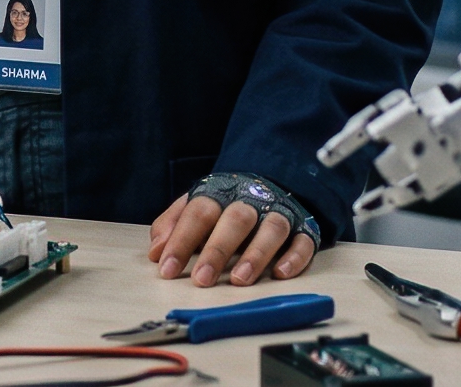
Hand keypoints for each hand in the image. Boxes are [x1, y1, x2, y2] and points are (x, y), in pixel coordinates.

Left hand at [147, 192, 317, 286]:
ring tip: (239, 280)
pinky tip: (280, 274)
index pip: (198, 213)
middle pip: (235, 220)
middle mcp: (251, 201)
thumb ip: (173, 225)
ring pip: (271, 229)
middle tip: (202, 279)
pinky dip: (294, 258)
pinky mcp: (305, 228)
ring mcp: (279, 213)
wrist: (273, 181)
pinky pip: (303, 241)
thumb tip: (155, 251)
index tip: (167, 269)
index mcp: (220, 193)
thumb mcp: (195, 208)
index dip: (180, 241)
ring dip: (256, 255)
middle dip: (217, 250)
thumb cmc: (225, 204)